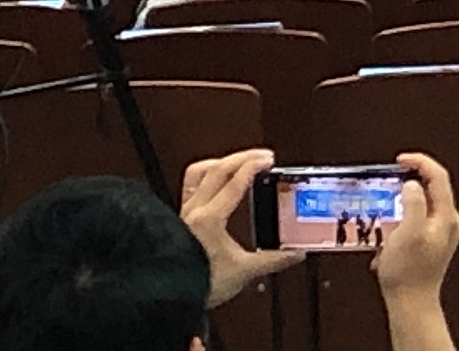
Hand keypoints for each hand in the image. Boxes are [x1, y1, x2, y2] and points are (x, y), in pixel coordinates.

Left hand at [182, 150, 298, 307]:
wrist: (164, 301)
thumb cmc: (193, 286)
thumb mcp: (241, 273)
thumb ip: (272, 260)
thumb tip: (294, 254)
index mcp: (209, 219)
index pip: (235, 181)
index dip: (254, 165)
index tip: (269, 160)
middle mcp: (193, 212)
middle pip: (217, 169)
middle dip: (242, 157)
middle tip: (261, 156)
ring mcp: (183, 215)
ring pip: (197, 174)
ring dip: (219, 163)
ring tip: (235, 163)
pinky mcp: (176, 223)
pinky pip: (189, 189)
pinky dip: (204, 180)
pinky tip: (213, 187)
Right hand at [373, 154, 458, 310]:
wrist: (412, 303)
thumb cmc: (408, 273)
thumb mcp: (406, 233)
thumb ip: (412, 204)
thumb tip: (413, 184)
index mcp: (446, 216)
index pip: (439, 177)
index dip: (421, 162)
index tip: (402, 158)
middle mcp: (448, 223)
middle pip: (433, 188)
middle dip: (412, 179)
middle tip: (393, 176)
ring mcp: (442, 234)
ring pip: (424, 204)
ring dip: (404, 201)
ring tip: (387, 206)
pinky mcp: (432, 244)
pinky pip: (418, 221)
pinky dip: (402, 219)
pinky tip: (389, 233)